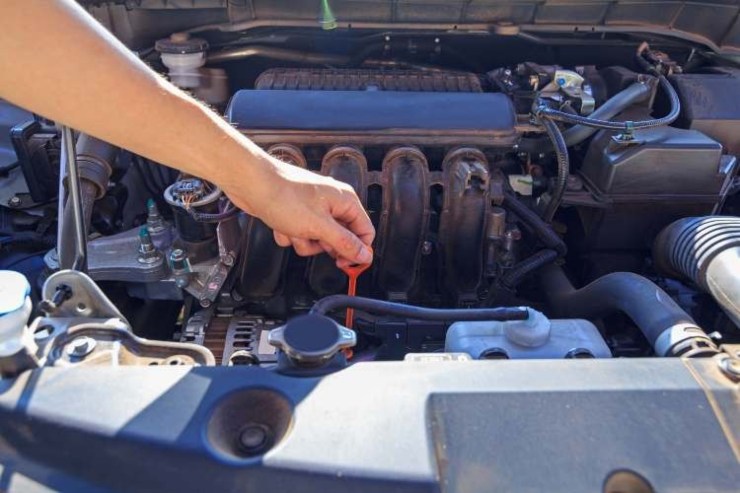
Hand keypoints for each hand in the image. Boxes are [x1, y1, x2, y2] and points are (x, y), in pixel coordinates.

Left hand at [221, 157, 374, 266]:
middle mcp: (332, 203)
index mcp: (345, 201)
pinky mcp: (297, 213)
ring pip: (317, 240)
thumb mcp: (319, 227)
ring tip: (291, 229)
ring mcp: (313, 208)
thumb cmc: (284, 196)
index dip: (357, 251)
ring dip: (302, 241)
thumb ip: (345, 243)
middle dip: (321, 244)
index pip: (365, 232)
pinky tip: (280, 225)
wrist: (251, 183)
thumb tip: (365, 255)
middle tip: (311, 237)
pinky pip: (300, 235)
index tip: (344, 264)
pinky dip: (289, 234)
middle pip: (339, 238)